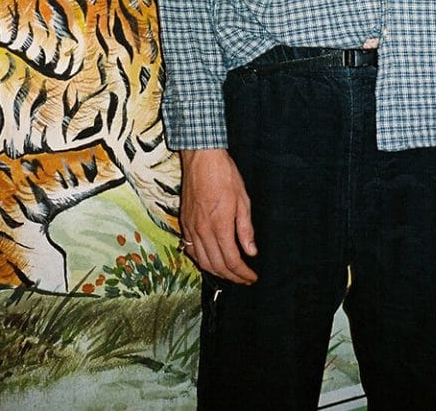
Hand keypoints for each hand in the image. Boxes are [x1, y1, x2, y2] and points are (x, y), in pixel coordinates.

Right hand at [179, 148, 256, 283]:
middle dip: (232, 277)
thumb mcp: (243, 200)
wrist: (201, 157)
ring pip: (201, 261)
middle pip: (216, 265)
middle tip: (244, 279)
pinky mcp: (184, 221)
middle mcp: (203, 230)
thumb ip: (245, 229)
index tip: (252, 277)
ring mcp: (191, 227)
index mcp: (220, 226)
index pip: (232, 260)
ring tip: (229, 273)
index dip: (243, 274)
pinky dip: (200, 259)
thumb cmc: (224, 174)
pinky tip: (208, 259)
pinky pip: (190, 248)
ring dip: (216, 271)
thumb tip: (251, 251)